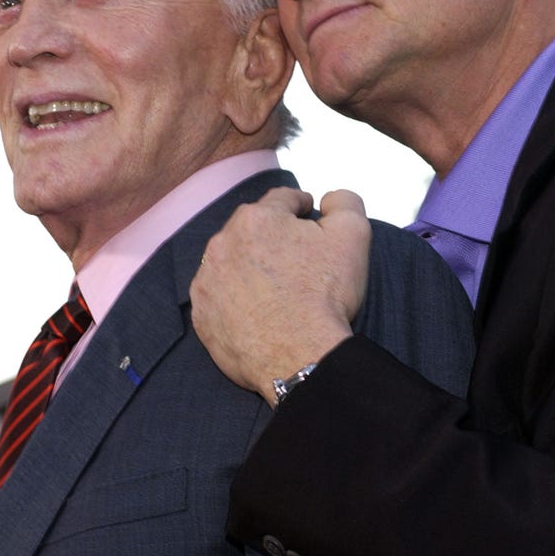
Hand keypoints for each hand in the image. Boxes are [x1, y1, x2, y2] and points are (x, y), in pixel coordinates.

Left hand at [191, 187, 370, 403]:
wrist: (301, 357)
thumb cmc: (325, 296)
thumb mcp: (352, 235)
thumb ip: (343, 203)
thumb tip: (328, 199)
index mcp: (256, 219)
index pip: (281, 201)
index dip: (299, 206)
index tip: (306, 214)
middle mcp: (222, 244)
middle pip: (252, 231)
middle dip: (272, 238)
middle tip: (295, 259)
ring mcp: (207, 281)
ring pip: (231, 263)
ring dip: (248, 268)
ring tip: (274, 289)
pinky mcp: (202, 315)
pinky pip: (218, 299)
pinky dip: (234, 301)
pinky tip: (255, 312)